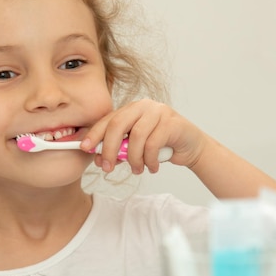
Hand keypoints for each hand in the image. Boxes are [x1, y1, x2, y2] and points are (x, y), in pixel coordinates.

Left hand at [80, 99, 207, 173]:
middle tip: (107, 168)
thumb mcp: (136, 148)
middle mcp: (144, 106)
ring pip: (136, 137)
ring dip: (133, 158)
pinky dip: (149, 160)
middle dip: (109, 149)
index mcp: (131, 109)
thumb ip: (119, 150)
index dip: (94, 134)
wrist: (191, 147)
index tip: (85, 148)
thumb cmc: (161, 146)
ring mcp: (159, 112)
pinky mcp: (172, 122)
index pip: (108, 119)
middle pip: (118, 125)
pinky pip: (153, 144)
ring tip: (137, 169)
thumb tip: (99, 159)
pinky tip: (151, 167)